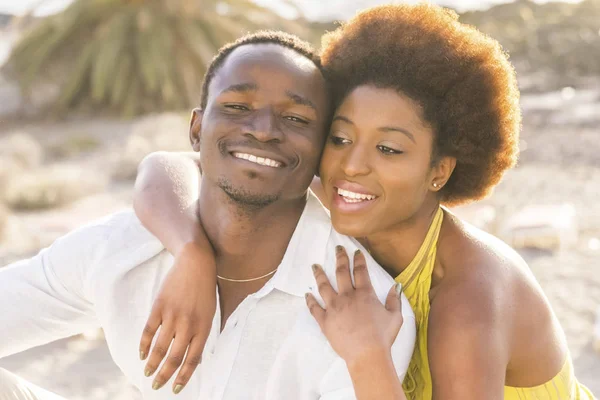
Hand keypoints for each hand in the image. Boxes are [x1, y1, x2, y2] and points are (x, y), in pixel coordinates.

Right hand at [139, 242, 216, 393]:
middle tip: (157, 385)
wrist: (196, 262)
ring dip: (152, 365)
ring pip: (159, 348)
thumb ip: (203, 334)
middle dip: (165, 375)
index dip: (183, 376)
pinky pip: (149, 331)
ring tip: (148, 374)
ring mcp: (172, 315)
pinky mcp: (159, 307)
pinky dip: (144, 346)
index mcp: (204, 327)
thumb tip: (196, 359)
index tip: (176, 388)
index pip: (193, 359)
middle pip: (174, 357)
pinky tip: (142, 355)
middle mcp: (188, 324)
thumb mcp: (210, 312)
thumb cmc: (205, 289)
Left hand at [305, 246, 403, 365]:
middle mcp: (347, 297)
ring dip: (319, 274)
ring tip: (314, 266)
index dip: (358, 259)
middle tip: (337, 249)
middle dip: (340, 258)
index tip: (356, 251)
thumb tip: (396, 287)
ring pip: (324, 286)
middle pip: (341, 272)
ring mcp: (334, 307)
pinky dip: (310, 300)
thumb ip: (394, 300)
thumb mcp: (395, 317)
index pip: (360, 271)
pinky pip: (314, 308)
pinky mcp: (325, 320)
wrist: (367, 354)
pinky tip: (307, 294)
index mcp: (365, 294)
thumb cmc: (383, 337)